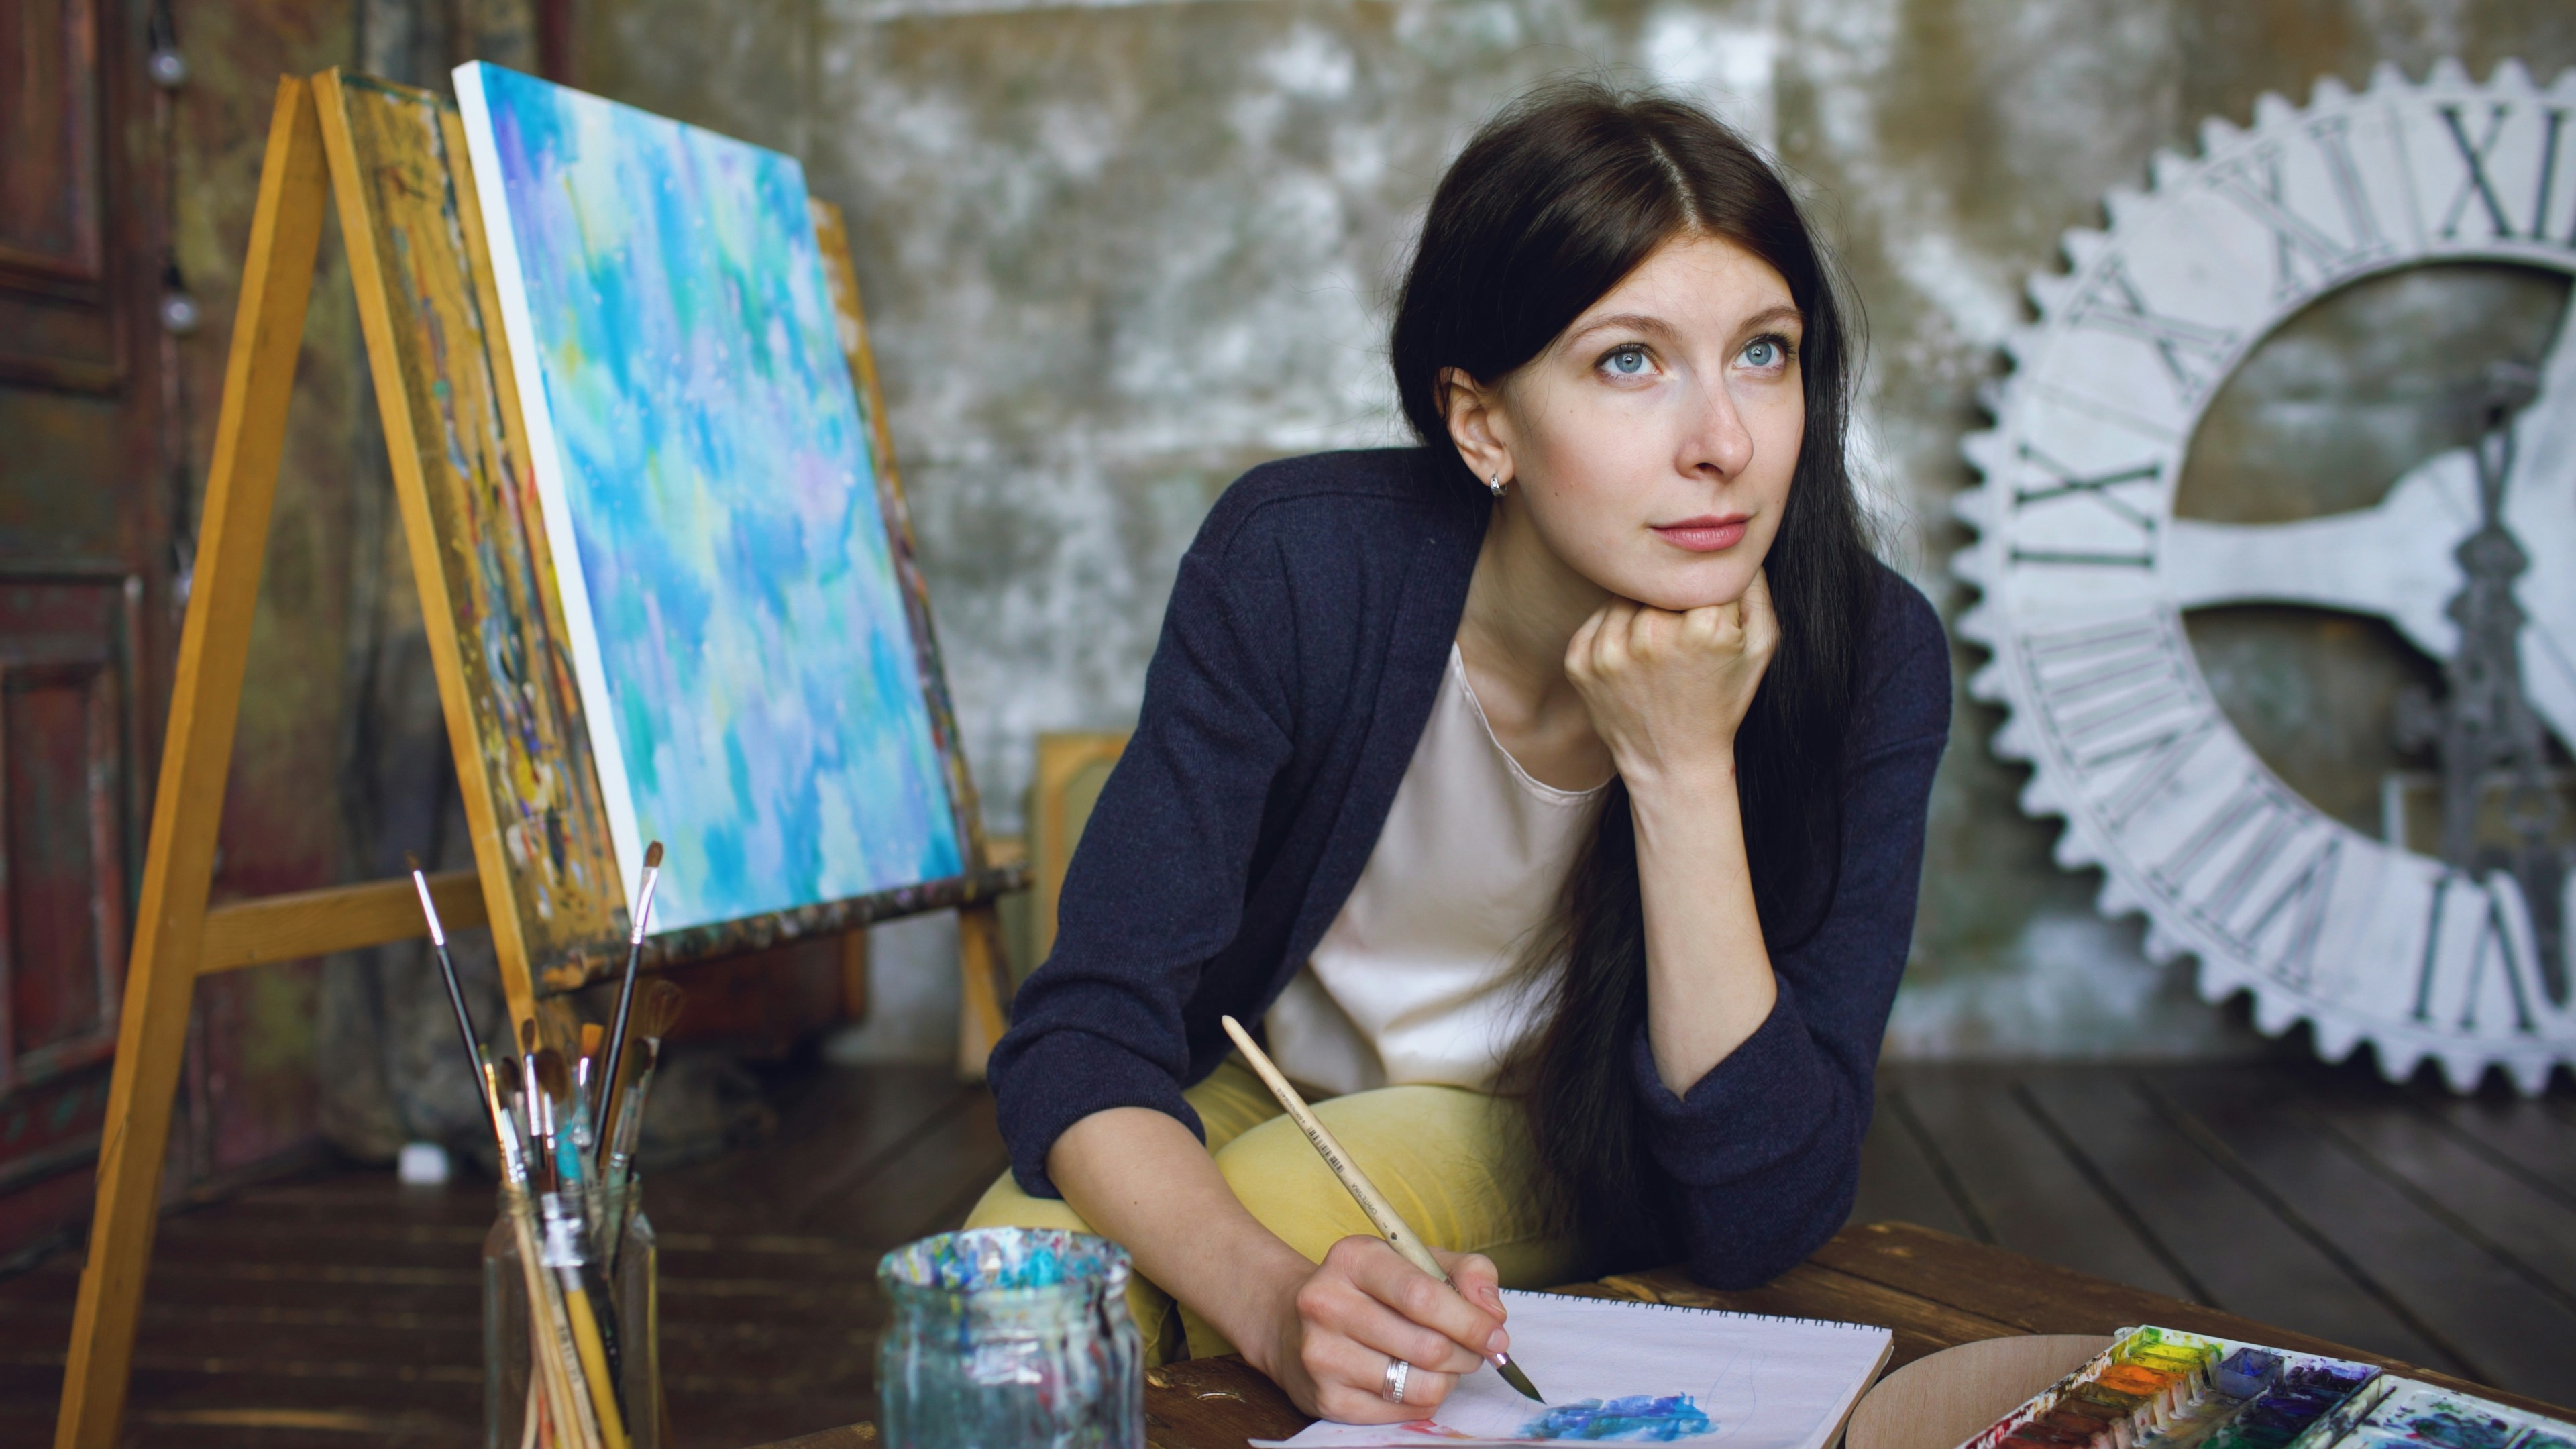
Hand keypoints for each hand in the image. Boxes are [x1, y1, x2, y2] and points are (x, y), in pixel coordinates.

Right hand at [1251, 1237, 1508, 1422]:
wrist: (1291, 1321)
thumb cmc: (1367, 1288)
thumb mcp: (1413, 1260)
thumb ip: (1466, 1273)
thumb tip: (1492, 1313)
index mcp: (1352, 1259)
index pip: (1422, 1296)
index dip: (1470, 1321)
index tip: (1497, 1335)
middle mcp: (1328, 1304)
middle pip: (1427, 1346)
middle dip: (1466, 1354)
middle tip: (1472, 1350)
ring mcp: (1322, 1355)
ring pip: (1419, 1384)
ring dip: (1447, 1379)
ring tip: (1441, 1364)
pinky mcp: (1326, 1399)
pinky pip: (1402, 1410)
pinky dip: (1422, 1398)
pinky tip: (1412, 1378)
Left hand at [1565, 568, 1778, 791]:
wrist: (1672, 762)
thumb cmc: (1722, 701)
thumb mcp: (1761, 646)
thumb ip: (1755, 586)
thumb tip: (1739, 540)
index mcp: (1704, 626)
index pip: (1702, 572)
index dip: (1707, 587)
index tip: (1708, 610)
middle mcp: (1652, 633)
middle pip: (1659, 581)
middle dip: (1670, 597)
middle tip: (1680, 630)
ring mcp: (1610, 649)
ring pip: (1624, 595)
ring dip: (1639, 611)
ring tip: (1657, 648)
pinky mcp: (1579, 660)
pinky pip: (1597, 619)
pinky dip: (1613, 631)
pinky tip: (1632, 661)